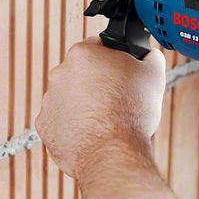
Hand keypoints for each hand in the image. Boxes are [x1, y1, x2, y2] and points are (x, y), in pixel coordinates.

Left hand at [35, 37, 165, 179]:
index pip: (99, 47)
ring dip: (85, 105)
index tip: (123, 74)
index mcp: (83, 54)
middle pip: (82, 73)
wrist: (113, 151)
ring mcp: (49, 100)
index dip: (114, 60)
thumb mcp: (153, 74)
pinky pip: (61, 121)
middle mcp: (60, 73)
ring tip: (106, 120)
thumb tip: (148, 54)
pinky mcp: (45, 125)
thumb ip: (150, 56)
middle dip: (97, 83)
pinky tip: (93, 133)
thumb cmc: (131, 111)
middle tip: (118, 99)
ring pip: (70, 97)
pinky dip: (74, 126)